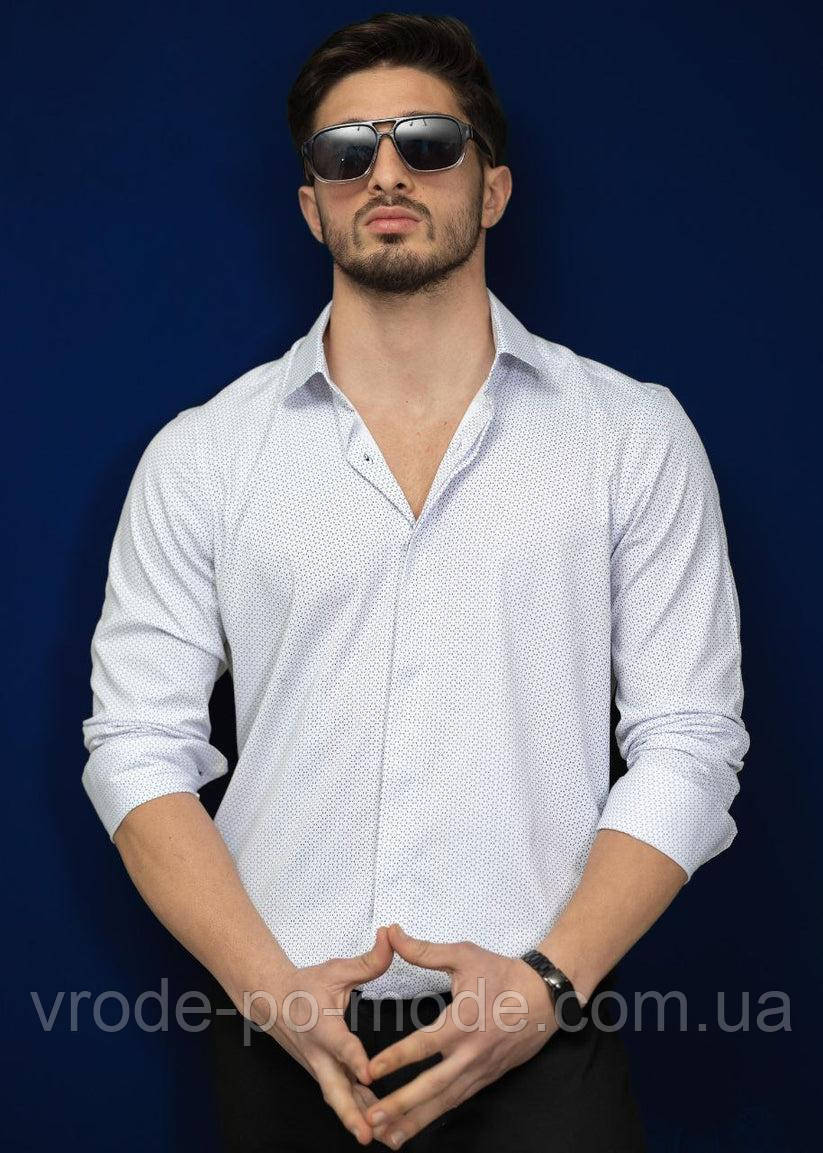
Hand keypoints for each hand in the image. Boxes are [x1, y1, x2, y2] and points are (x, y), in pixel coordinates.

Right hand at [243, 925, 393, 1145]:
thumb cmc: (306, 985)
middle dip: (351, 1113)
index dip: (354, 1058)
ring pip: (338, 1100)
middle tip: (368, 1133)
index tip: (369, 1072)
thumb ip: (368, 960)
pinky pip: (340, 1097)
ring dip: (357, 1120)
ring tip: (382, 1140)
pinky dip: (356, 1113)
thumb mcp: (336, 969)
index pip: (340, 1044)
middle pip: (334, 1089)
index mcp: (322, 1026)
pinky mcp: (322, 1074)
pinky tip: (377, 1128)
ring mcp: (319, 1068)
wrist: (271, 1001)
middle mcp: (319, 1053)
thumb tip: (390, 937)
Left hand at [361, 924, 560, 1148]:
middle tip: (371, 1120)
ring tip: (388, 1138)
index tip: (370, 1071)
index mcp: (462, 1020)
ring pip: (444, 1101)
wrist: (545, 996)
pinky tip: (416, 1127)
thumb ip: (424, 951)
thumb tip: (392, 933)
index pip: (424, 1044)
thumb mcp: (463, 956)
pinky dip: (435, 1115)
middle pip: (432, 1085)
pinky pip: (457, 1101)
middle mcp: (470, 1052)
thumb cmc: (501, 973)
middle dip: (401, 1105)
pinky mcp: (486, 1079)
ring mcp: (479, 1070)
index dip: (395, 1058)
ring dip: (415, 1120)